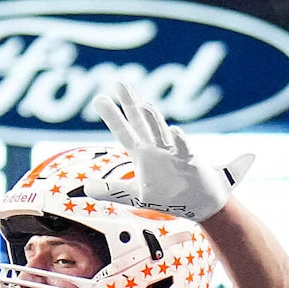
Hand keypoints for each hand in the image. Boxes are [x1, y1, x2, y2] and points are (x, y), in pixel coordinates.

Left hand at [81, 81, 252, 221]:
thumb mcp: (135, 196)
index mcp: (144, 154)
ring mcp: (174, 153)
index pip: (125, 131)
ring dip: (153, 119)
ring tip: (143, 105)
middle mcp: (157, 148)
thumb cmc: (170, 197)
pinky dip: (179, 141)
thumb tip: (86, 187)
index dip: (113, 116)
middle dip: (131, 104)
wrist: (202, 204)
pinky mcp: (190, 163)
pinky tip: (174, 132)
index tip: (100, 98)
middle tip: (119, 82)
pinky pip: (184, 150)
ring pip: (161, 132)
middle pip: (142, 122)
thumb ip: (111, 189)